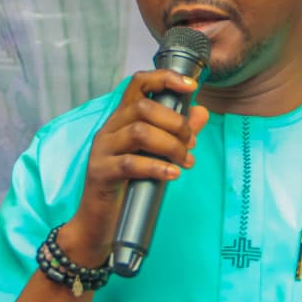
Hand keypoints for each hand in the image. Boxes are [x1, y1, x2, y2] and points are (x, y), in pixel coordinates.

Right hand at [57, 69, 209, 266]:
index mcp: (122, 119)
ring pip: (139, 132)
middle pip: (143, 107)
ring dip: (170, 145)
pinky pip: (130, 163)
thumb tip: (202, 112)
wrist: (99, 222)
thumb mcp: (156, 155)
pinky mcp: (101, 173)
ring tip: (185, 161)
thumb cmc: (129, 185)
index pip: (138, 83)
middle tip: (191, 145)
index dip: (165, 78)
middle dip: (176, 123)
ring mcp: (102, 150)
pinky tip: (173, 174)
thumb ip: (178, 133)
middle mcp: (109, 129)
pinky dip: (157, 167)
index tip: (191, 86)